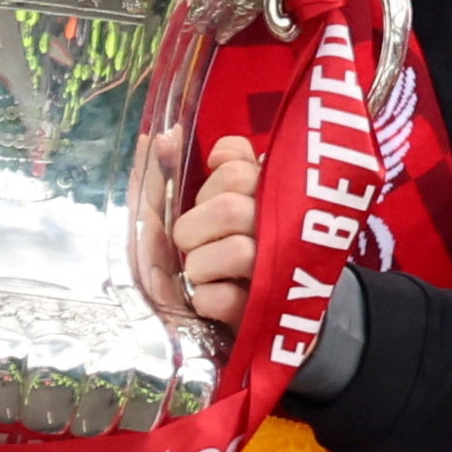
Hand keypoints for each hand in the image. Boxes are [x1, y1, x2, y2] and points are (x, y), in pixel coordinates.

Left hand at [145, 137, 261, 335]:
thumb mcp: (217, 203)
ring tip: (202, 272)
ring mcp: (276, 270)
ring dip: (201, 264)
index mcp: (270, 193)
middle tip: (192, 243)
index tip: (207, 203)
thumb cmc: (230, 245)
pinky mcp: (263, 311)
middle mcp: (280, 227)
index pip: (236, 170)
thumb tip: (171, 140)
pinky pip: (225, 300)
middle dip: (193, 229)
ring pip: (236, 253)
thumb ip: (201, 167)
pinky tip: (207, 298)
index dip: (209, 188)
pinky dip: (206, 299)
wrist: (266, 309)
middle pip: (229, 209)